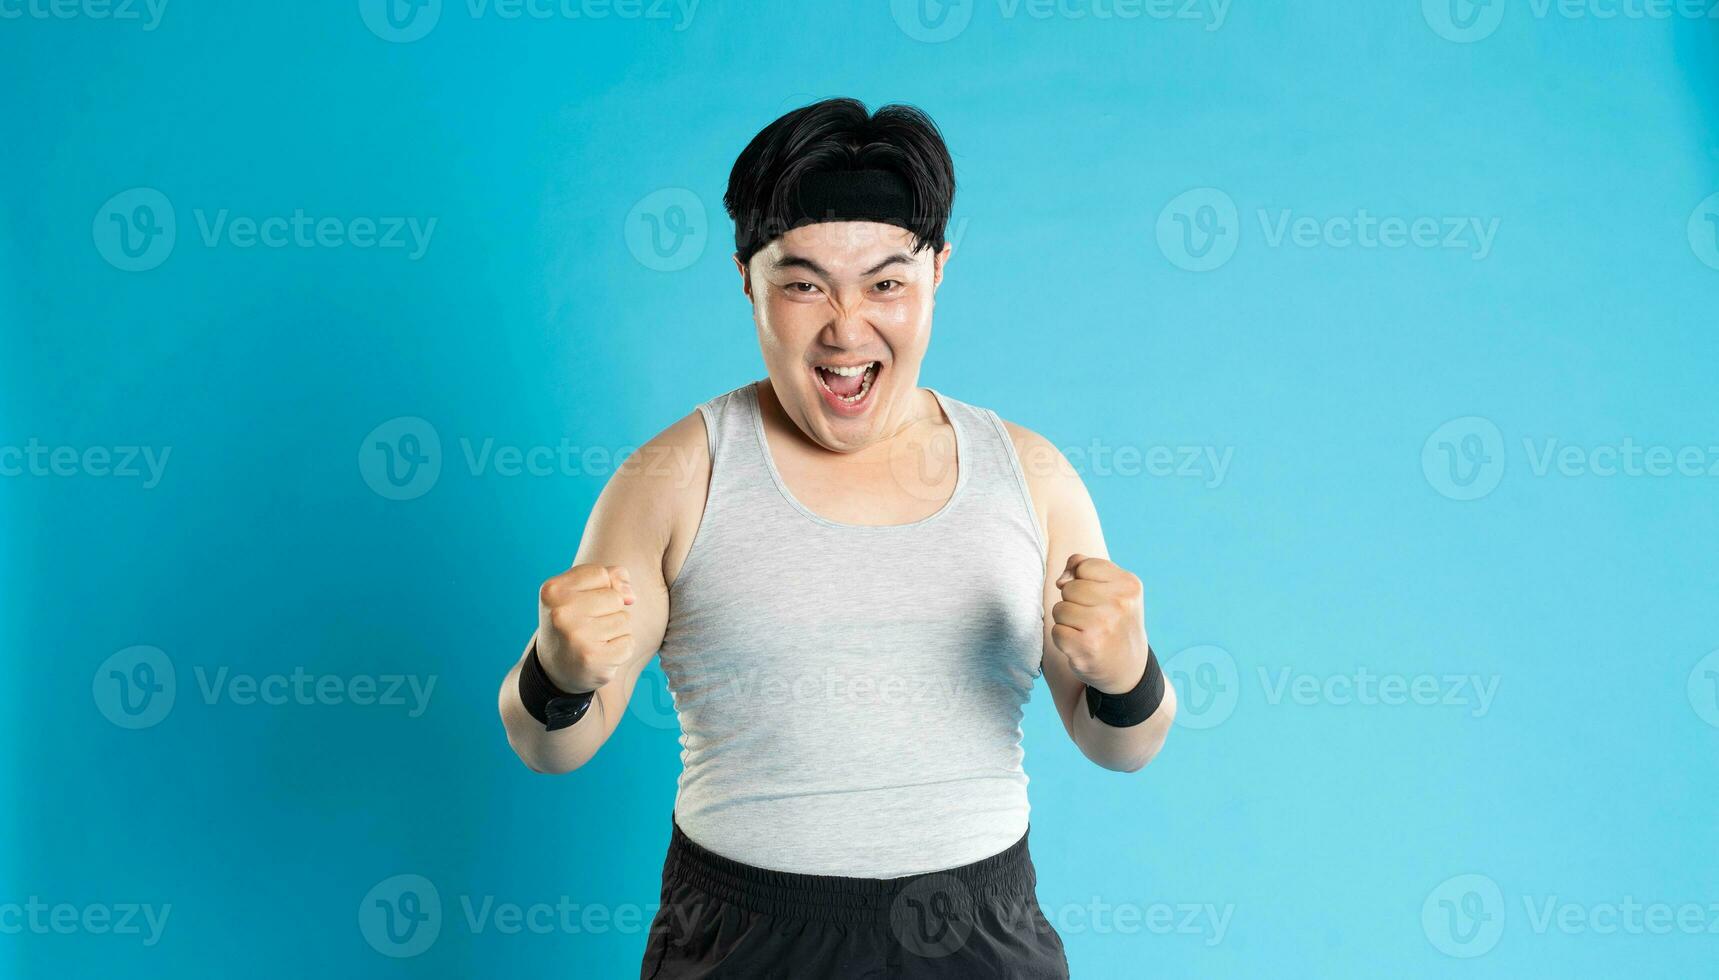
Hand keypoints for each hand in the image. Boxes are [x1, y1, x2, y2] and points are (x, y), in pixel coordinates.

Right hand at [536, 563, 635, 692]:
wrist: (556, 667)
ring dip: (616, 630)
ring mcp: (577, 637)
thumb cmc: (573, 620)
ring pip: (624, 620)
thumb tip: (630, 596)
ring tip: (593, 639)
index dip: (600, 588)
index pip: (601, 575)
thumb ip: (609, 577)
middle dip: (610, 610)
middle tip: (587, 625)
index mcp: (553, 590)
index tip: (582, 603)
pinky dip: (620, 649)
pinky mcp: (594, 659)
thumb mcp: (580, 590)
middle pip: (615, 597)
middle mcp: (561, 613)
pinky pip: (629, 642)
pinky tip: (600, 654)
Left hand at [1051, 554, 1149, 694]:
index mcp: (1128, 584)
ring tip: (1087, 631)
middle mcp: (1119, 604)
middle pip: (1069, 588)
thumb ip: (1084, 566)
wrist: (1129, 667)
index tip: (1099, 598)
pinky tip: (1081, 644)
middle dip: (1073, 602)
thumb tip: (1060, 580)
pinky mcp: (1086, 647)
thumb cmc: (1114, 620)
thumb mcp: (1113, 587)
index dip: (1083, 581)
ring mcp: (1103, 626)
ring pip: (1059, 609)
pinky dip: (1063, 639)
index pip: (1083, 566)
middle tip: (1093, 618)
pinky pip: (1056, 631)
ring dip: (1067, 621)